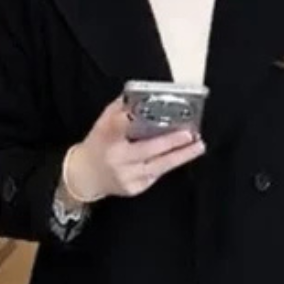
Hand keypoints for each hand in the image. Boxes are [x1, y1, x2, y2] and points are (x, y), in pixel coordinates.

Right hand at [65, 97, 205, 201]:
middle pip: (146, 150)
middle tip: (189, 134)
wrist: (86, 177)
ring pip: (159, 166)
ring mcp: (127, 176)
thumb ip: (119, 110)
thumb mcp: (102, 124)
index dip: (127, 120)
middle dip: (170, 142)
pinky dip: (170, 163)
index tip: (138, 112)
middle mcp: (116, 159)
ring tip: (198, 146)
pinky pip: (157, 175)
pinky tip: (183, 154)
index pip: (116, 126)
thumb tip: (142, 95)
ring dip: (181, 156)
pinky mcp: (135, 188)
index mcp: (105, 139)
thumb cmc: (98, 146)